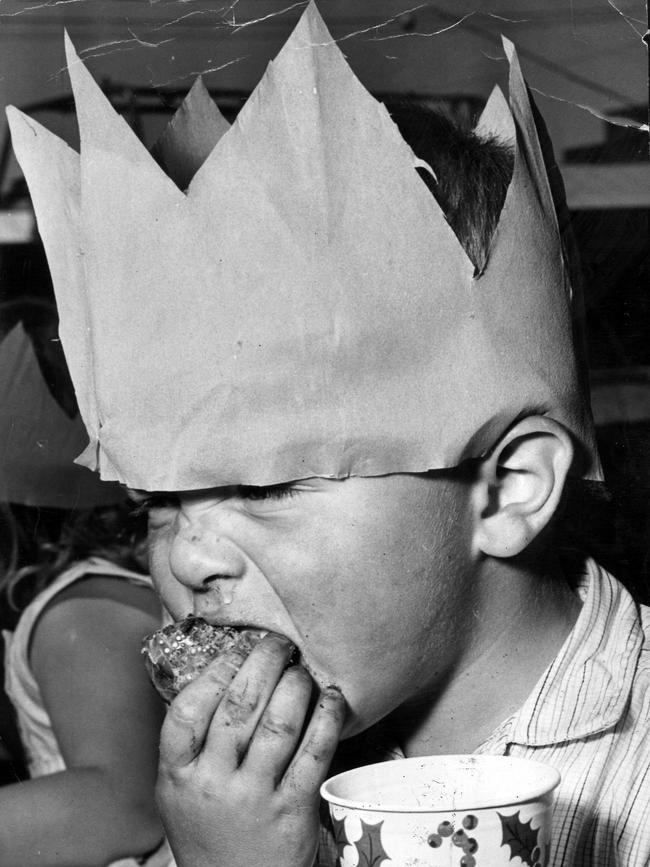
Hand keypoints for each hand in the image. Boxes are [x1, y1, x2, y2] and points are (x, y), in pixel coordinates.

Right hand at [156, 633, 345, 866]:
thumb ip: (190, 740)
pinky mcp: (293, 810)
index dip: (215, 670)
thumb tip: (216, 670)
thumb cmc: (209, 828)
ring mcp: (254, 799)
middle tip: (278, 642)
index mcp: (177, 776)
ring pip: (278, 723)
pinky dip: (327, 717)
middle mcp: (212, 785)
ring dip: (295, 684)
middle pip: (238, 707)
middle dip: (263, 663)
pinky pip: (314, 752)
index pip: (187, 710)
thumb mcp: (179, 789)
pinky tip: (332, 697)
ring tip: (301, 668)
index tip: (237, 648)